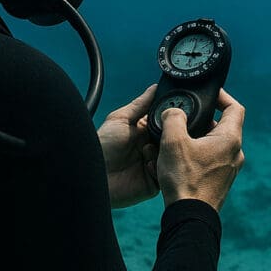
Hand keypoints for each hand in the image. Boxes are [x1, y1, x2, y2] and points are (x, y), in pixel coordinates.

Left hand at [97, 84, 160, 208]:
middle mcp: (151, 147)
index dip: (172, 119)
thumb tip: (154, 87)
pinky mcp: (154, 182)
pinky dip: (160, 168)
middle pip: (172, 140)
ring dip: (163, 152)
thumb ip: (139, 104)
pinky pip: (166, 174)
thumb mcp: (120, 119)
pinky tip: (146, 164)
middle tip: (163, 134)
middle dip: (171, 136)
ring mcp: (154, 165)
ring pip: (172, 157)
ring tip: (146, 151)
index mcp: (145, 132)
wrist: (93, 172)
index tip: (176, 114)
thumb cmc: (102, 144)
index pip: (166, 123)